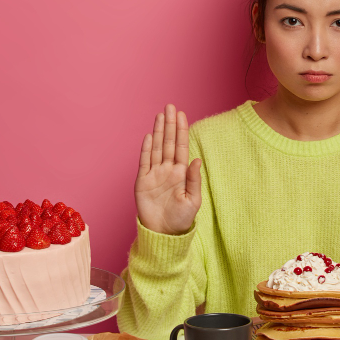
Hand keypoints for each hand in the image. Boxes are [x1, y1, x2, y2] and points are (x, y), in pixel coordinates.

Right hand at [135, 104, 201, 234]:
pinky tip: (149, 136)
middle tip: (170, 106)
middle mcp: (168, 170)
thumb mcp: (193, 200)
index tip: (182, 114)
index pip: (181, 147)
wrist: (163, 233)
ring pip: (157, 148)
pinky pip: (144, 162)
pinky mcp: (142, 181)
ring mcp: (154, 174)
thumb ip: (194, 180)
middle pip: (168, 142)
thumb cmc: (181, 218)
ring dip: (158, 131)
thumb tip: (197, 160)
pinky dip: (146, 149)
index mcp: (181, 173)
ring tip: (160, 115)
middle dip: (170, 124)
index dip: (181, 131)